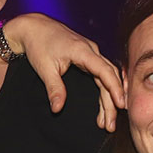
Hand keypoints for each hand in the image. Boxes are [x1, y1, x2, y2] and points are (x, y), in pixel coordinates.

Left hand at [0, 13, 124, 130]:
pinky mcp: (86, 57)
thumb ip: (54, 88)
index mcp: (83, 51)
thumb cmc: (38, 44)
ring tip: (106, 121)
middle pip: (109, 77)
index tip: (120, 105)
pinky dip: (104, 90)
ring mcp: (90, 53)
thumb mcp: (45, 68)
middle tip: (110, 125)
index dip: (115, 88)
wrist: (33, 27)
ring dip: (109, 99)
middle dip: (113, 101)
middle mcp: (91, 50)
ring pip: (106, 77)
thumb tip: (57, 109)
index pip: (105, 71)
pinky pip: (101, 74)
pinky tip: (105, 105)